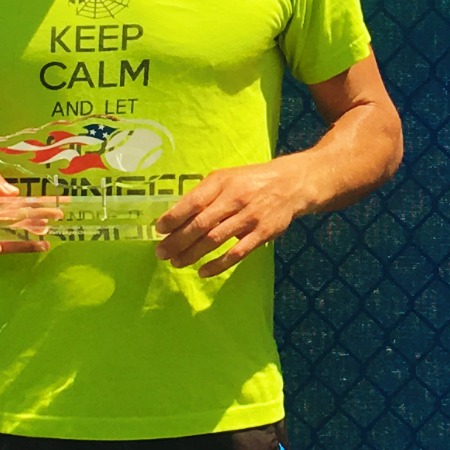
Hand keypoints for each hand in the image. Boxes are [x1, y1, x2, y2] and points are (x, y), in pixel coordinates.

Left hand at [155, 162, 310, 277]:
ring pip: (215, 240)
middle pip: (201, 224)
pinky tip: (202, 271)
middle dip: (177, 240)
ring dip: (192, 254)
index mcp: (222, 182)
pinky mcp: (262, 234)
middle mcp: (235, 199)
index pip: (193, 202)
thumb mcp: (227, 178)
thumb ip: (205, 194)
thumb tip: (176, 215)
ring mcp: (249, 218)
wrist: (291, 184)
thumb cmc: (251, 181)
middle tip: (161, 253)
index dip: (174, 217)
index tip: (159, 229)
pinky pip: (237, 253)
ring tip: (176, 262)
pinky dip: (218, 265)